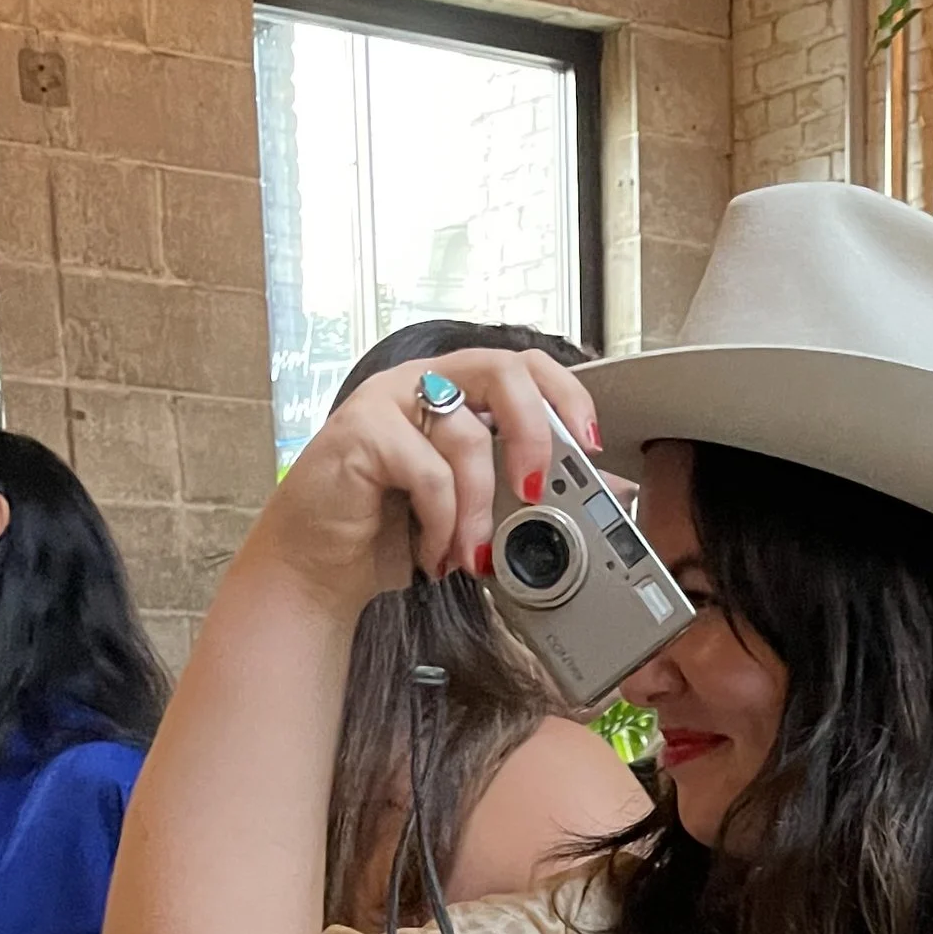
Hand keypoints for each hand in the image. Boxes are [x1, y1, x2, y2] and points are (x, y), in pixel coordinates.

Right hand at [251, 345, 603, 615]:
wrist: (319, 568)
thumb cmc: (392, 536)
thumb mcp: (479, 514)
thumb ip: (529, 493)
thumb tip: (613, 491)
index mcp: (455, 394)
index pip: (524, 364)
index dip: (566, 396)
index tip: (590, 447)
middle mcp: (423, 385)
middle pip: (501, 368)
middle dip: (535, 432)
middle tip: (534, 491)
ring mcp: (387, 401)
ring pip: (466, 434)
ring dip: (479, 510)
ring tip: (469, 557)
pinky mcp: (359, 431)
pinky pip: (426, 470)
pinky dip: (441, 524)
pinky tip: (430, 553)